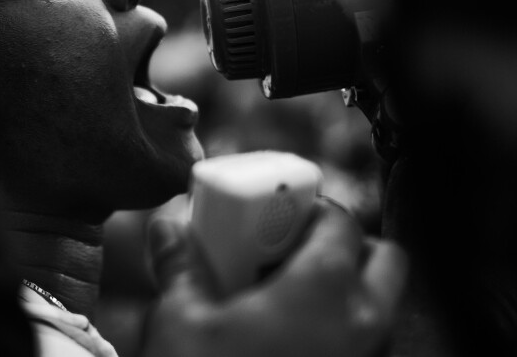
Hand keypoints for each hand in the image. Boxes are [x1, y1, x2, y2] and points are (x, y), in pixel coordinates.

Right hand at [138, 198, 408, 356]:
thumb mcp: (182, 319)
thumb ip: (180, 263)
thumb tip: (167, 224)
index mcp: (324, 289)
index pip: (338, 219)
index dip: (308, 207)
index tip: (277, 212)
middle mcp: (363, 324)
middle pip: (383, 259)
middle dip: (345, 244)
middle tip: (292, 251)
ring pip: (380, 305)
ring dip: (346, 288)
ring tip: (286, 297)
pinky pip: (366, 345)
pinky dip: (340, 329)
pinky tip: (288, 340)